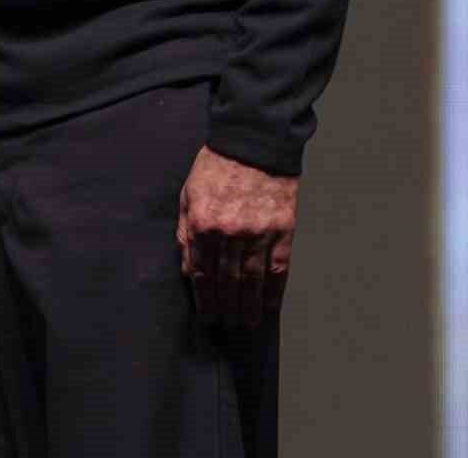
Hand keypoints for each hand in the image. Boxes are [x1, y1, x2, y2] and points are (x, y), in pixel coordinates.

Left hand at [176, 145, 297, 328]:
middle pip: (227, 282)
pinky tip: (270, 307)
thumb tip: (189, 269)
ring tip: (247, 323)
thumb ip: (185, 231)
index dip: (205, 299)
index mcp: (202, 223)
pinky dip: (274, 292)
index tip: (208, 316)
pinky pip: (277, 270)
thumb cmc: (216, 166)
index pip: (202, 273)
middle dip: (226, 307)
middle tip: (228, 325)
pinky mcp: (281, 232)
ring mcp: (257, 234)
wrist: (252, 142)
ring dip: (249, 307)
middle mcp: (229, 234)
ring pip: (252, 281)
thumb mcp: (188, 193)